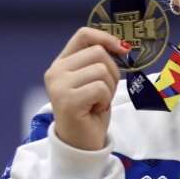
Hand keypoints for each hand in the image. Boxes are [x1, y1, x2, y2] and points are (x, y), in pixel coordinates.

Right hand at [43, 26, 127, 151]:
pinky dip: (105, 100)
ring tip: (97, 102)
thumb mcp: (94, 80)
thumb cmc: (90, 112)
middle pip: (98, 53)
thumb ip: (99, 62)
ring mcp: (59, 85)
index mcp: (61, 63)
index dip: (106, 38)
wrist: (81, 143)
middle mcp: (56, 71)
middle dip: (112, 72)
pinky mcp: (67, 100)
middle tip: (104, 92)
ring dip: (108, 89)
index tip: (123, 49)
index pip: (83, 35)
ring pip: (101, 70)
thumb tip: (122, 46)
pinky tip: (94, 109)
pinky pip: (101, 88)